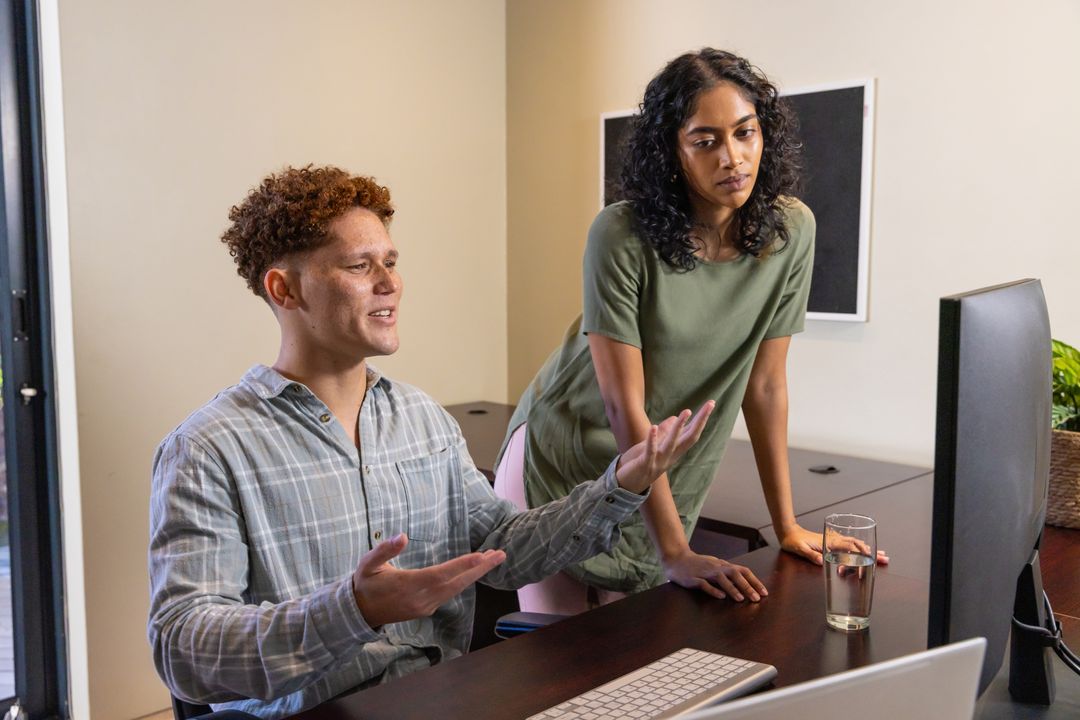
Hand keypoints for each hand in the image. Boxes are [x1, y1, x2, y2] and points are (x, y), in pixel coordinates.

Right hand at [352, 533, 505, 626]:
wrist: (360, 613)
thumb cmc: (365, 583)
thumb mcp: (367, 564)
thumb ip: (384, 550)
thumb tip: (401, 536)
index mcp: (408, 585)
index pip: (440, 575)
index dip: (461, 565)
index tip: (481, 556)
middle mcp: (421, 598)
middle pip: (457, 583)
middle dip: (480, 569)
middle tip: (501, 554)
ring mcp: (426, 605)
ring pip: (456, 588)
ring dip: (476, 574)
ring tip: (494, 557)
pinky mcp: (427, 608)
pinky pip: (451, 593)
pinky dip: (465, 580)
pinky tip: (475, 570)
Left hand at [615, 401, 714, 493]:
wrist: (626, 485)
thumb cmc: (640, 464)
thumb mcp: (653, 445)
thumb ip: (664, 433)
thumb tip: (674, 418)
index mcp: (674, 451)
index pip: (692, 433)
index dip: (701, 419)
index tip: (711, 403)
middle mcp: (670, 456)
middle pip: (689, 438)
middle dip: (700, 421)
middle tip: (710, 404)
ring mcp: (659, 461)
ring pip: (672, 444)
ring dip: (679, 428)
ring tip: (686, 412)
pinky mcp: (645, 464)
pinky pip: (650, 451)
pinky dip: (652, 440)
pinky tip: (654, 427)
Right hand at [662, 549, 767, 601]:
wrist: (676, 559)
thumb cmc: (698, 565)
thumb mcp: (715, 568)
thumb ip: (728, 575)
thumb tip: (744, 585)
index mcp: (723, 565)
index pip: (743, 571)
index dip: (754, 581)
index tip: (764, 593)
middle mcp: (716, 567)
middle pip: (735, 573)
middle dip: (747, 586)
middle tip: (756, 598)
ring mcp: (704, 572)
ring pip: (721, 578)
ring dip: (732, 588)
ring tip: (741, 599)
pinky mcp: (693, 578)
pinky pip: (704, 584)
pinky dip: (713, 590)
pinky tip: (720, 596)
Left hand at [779, 524, 889, 565]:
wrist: (789, 532)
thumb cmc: (794, 541)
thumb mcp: (800, 549)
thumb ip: (810, 555)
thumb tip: (820, 561)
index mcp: (829, 542)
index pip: (849, 546)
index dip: (861, 552)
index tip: (872, 557)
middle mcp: (834, 539)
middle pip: (857, 545)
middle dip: (871, 552)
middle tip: (884, 558)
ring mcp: (834, 539)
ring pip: (855, 544)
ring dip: (868, 549)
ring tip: (881, 554)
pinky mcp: (831, 541)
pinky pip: (849, 544)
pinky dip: (860, 547)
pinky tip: (865, 550)